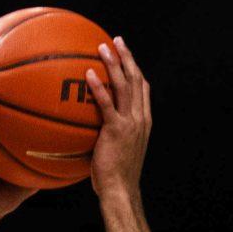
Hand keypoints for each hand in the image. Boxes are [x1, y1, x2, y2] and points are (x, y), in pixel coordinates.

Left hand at [85, 37, 149, 200]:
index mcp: (143, 121)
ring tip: (103, 47)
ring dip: (115, 63)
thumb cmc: (116, 176)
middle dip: (127, 57)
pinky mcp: (117, 130)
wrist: (121, 190)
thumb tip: (94, 127)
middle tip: (116, 41)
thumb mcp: (118, 150)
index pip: (143, 89)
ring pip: (125, 85)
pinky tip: (89, 74)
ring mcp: (130, 123)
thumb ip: (112, 135)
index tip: (127, 56)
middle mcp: (140, 118)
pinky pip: (107, 103)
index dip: (135, 70)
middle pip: (136, 80)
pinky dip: (99, 87)